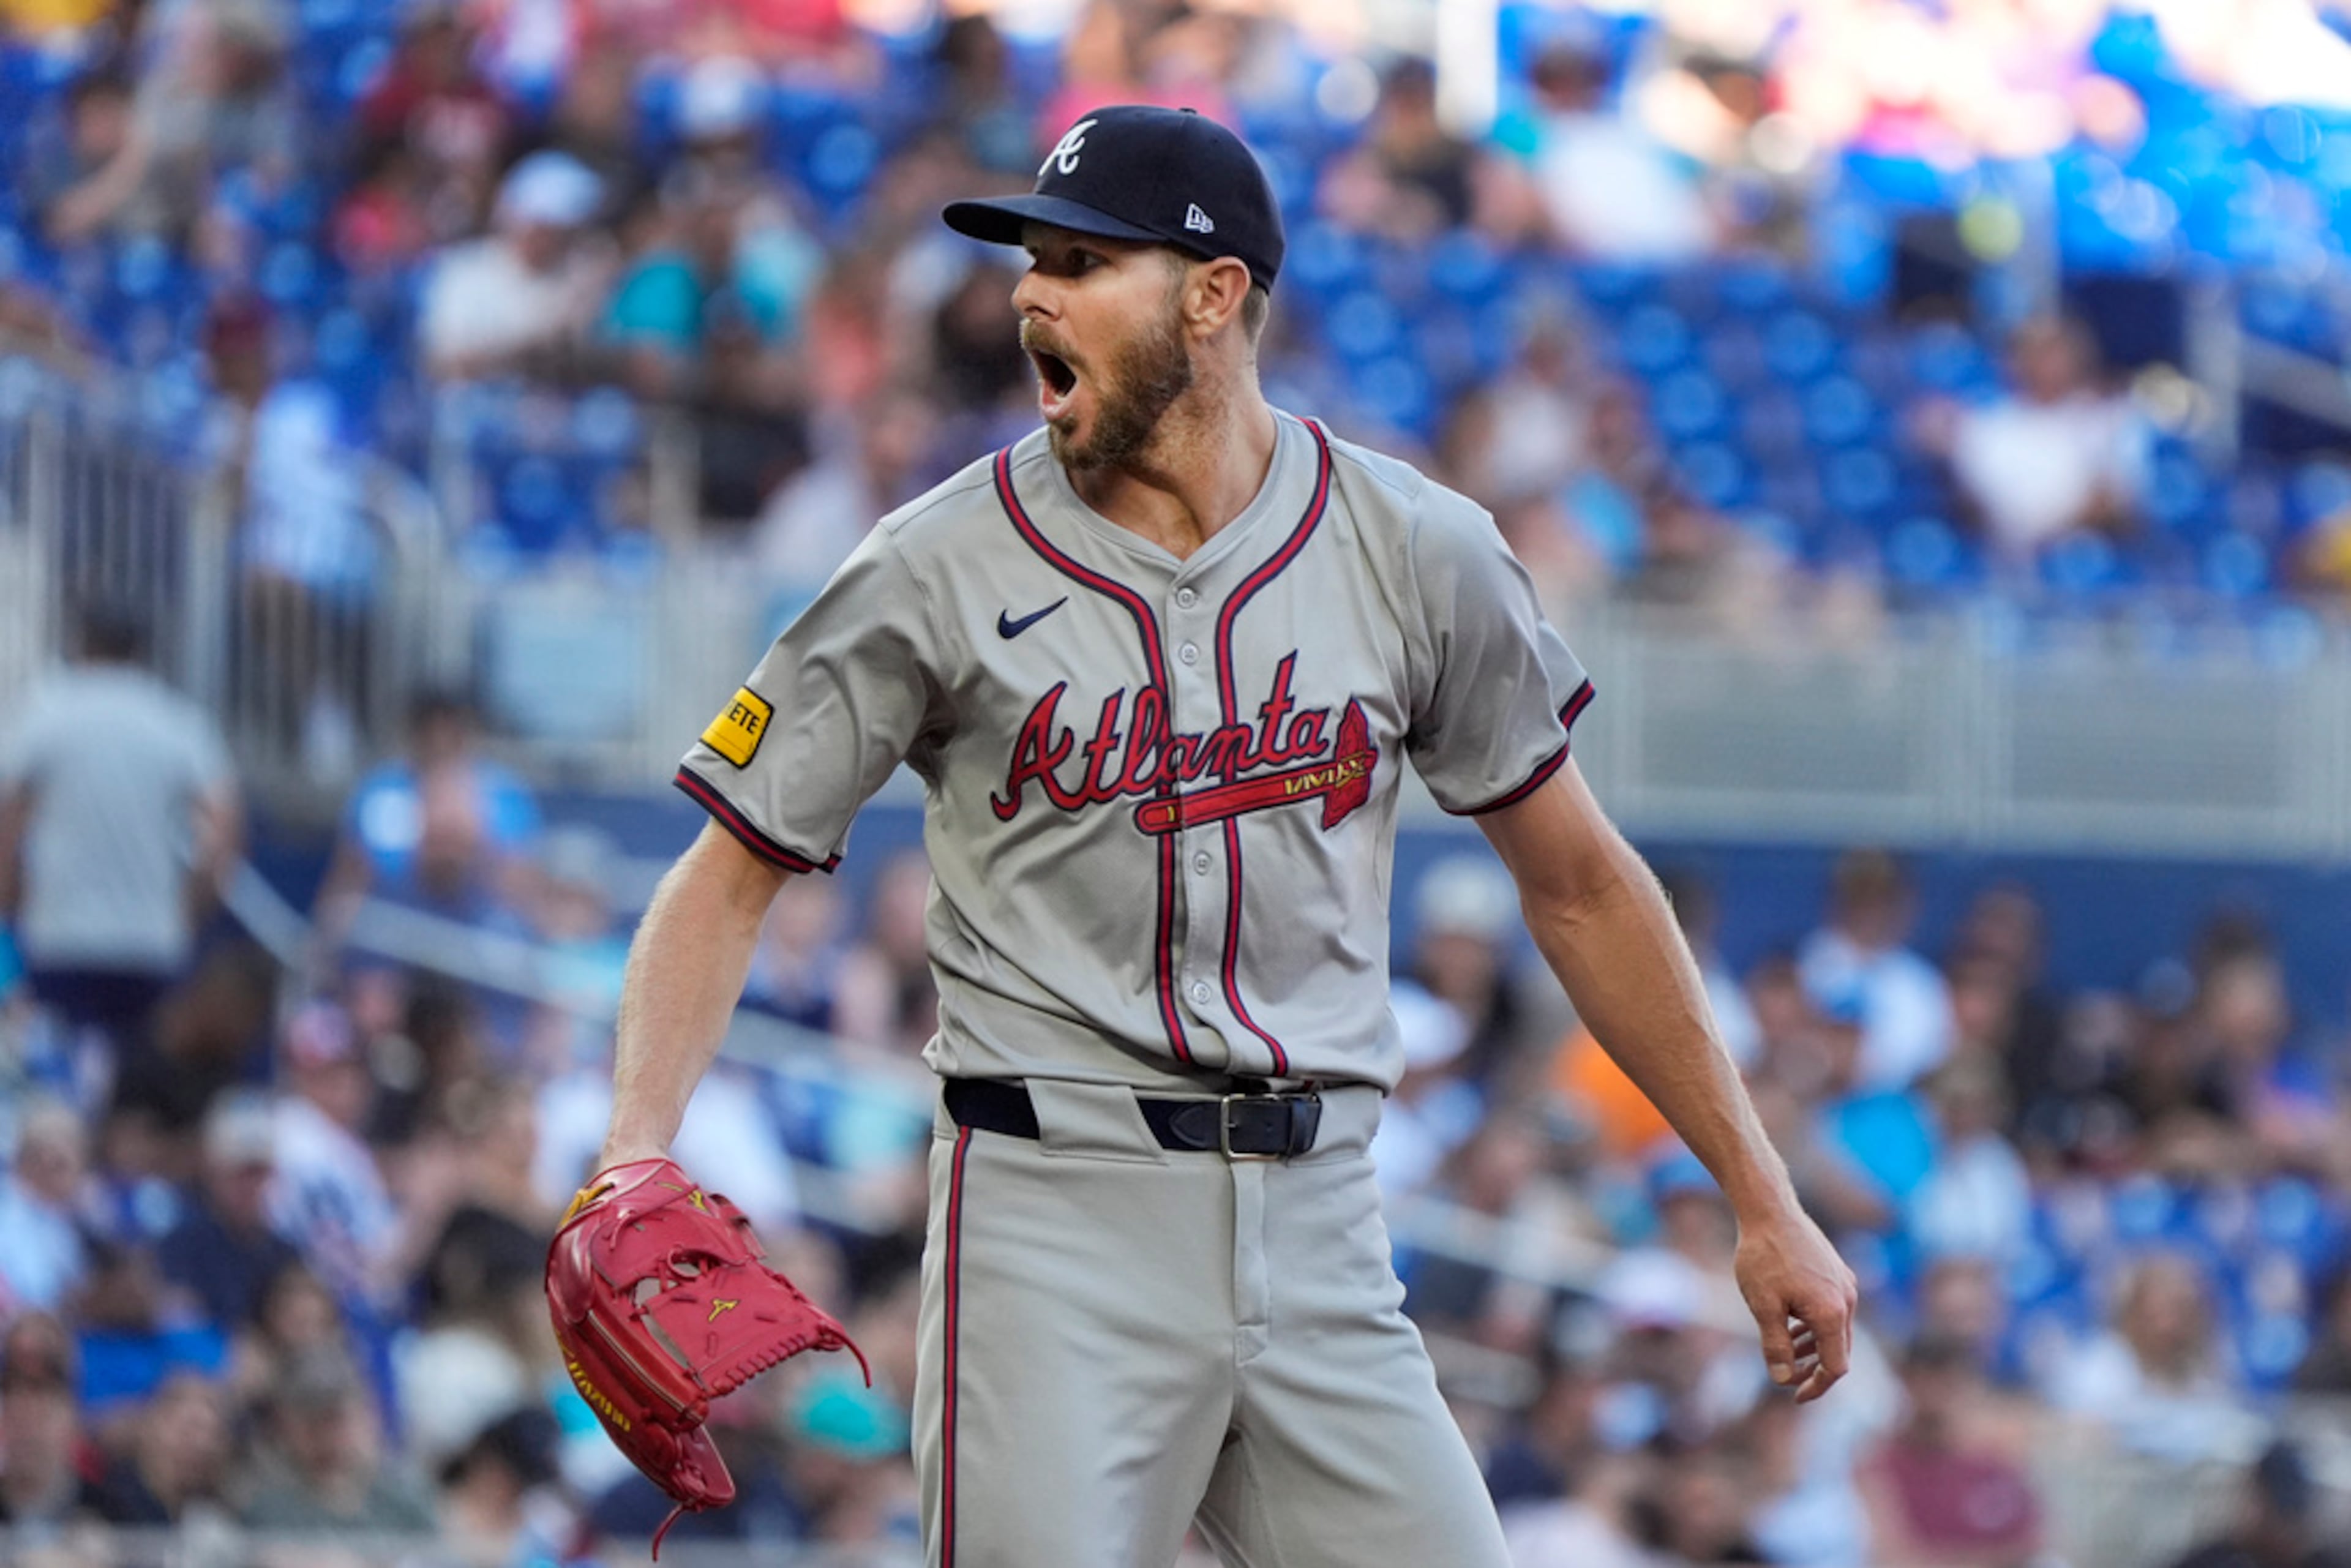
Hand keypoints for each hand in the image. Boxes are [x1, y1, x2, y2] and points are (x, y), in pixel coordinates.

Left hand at [1732, 1203, 1857, 1402]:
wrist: (1769, 1209)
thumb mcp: (1762, 1306)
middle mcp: (1847, 1300)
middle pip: (1838, 1351)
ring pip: (1834, 1330)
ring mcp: (1845, 1284)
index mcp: (1831, 1313)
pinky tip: (1790, 1325)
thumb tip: (1783, 1380)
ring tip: (1784, 1352)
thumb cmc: (1763, 1256)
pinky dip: (1814, 1324)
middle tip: (1787, 1378)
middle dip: (1814, 1369)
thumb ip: (1775, 1346)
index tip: (1795, 1397)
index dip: (1816, 1387)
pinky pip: (1832, 1310)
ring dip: (1812, 1346)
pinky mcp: (1837, 1272)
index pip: (1835, 1367)